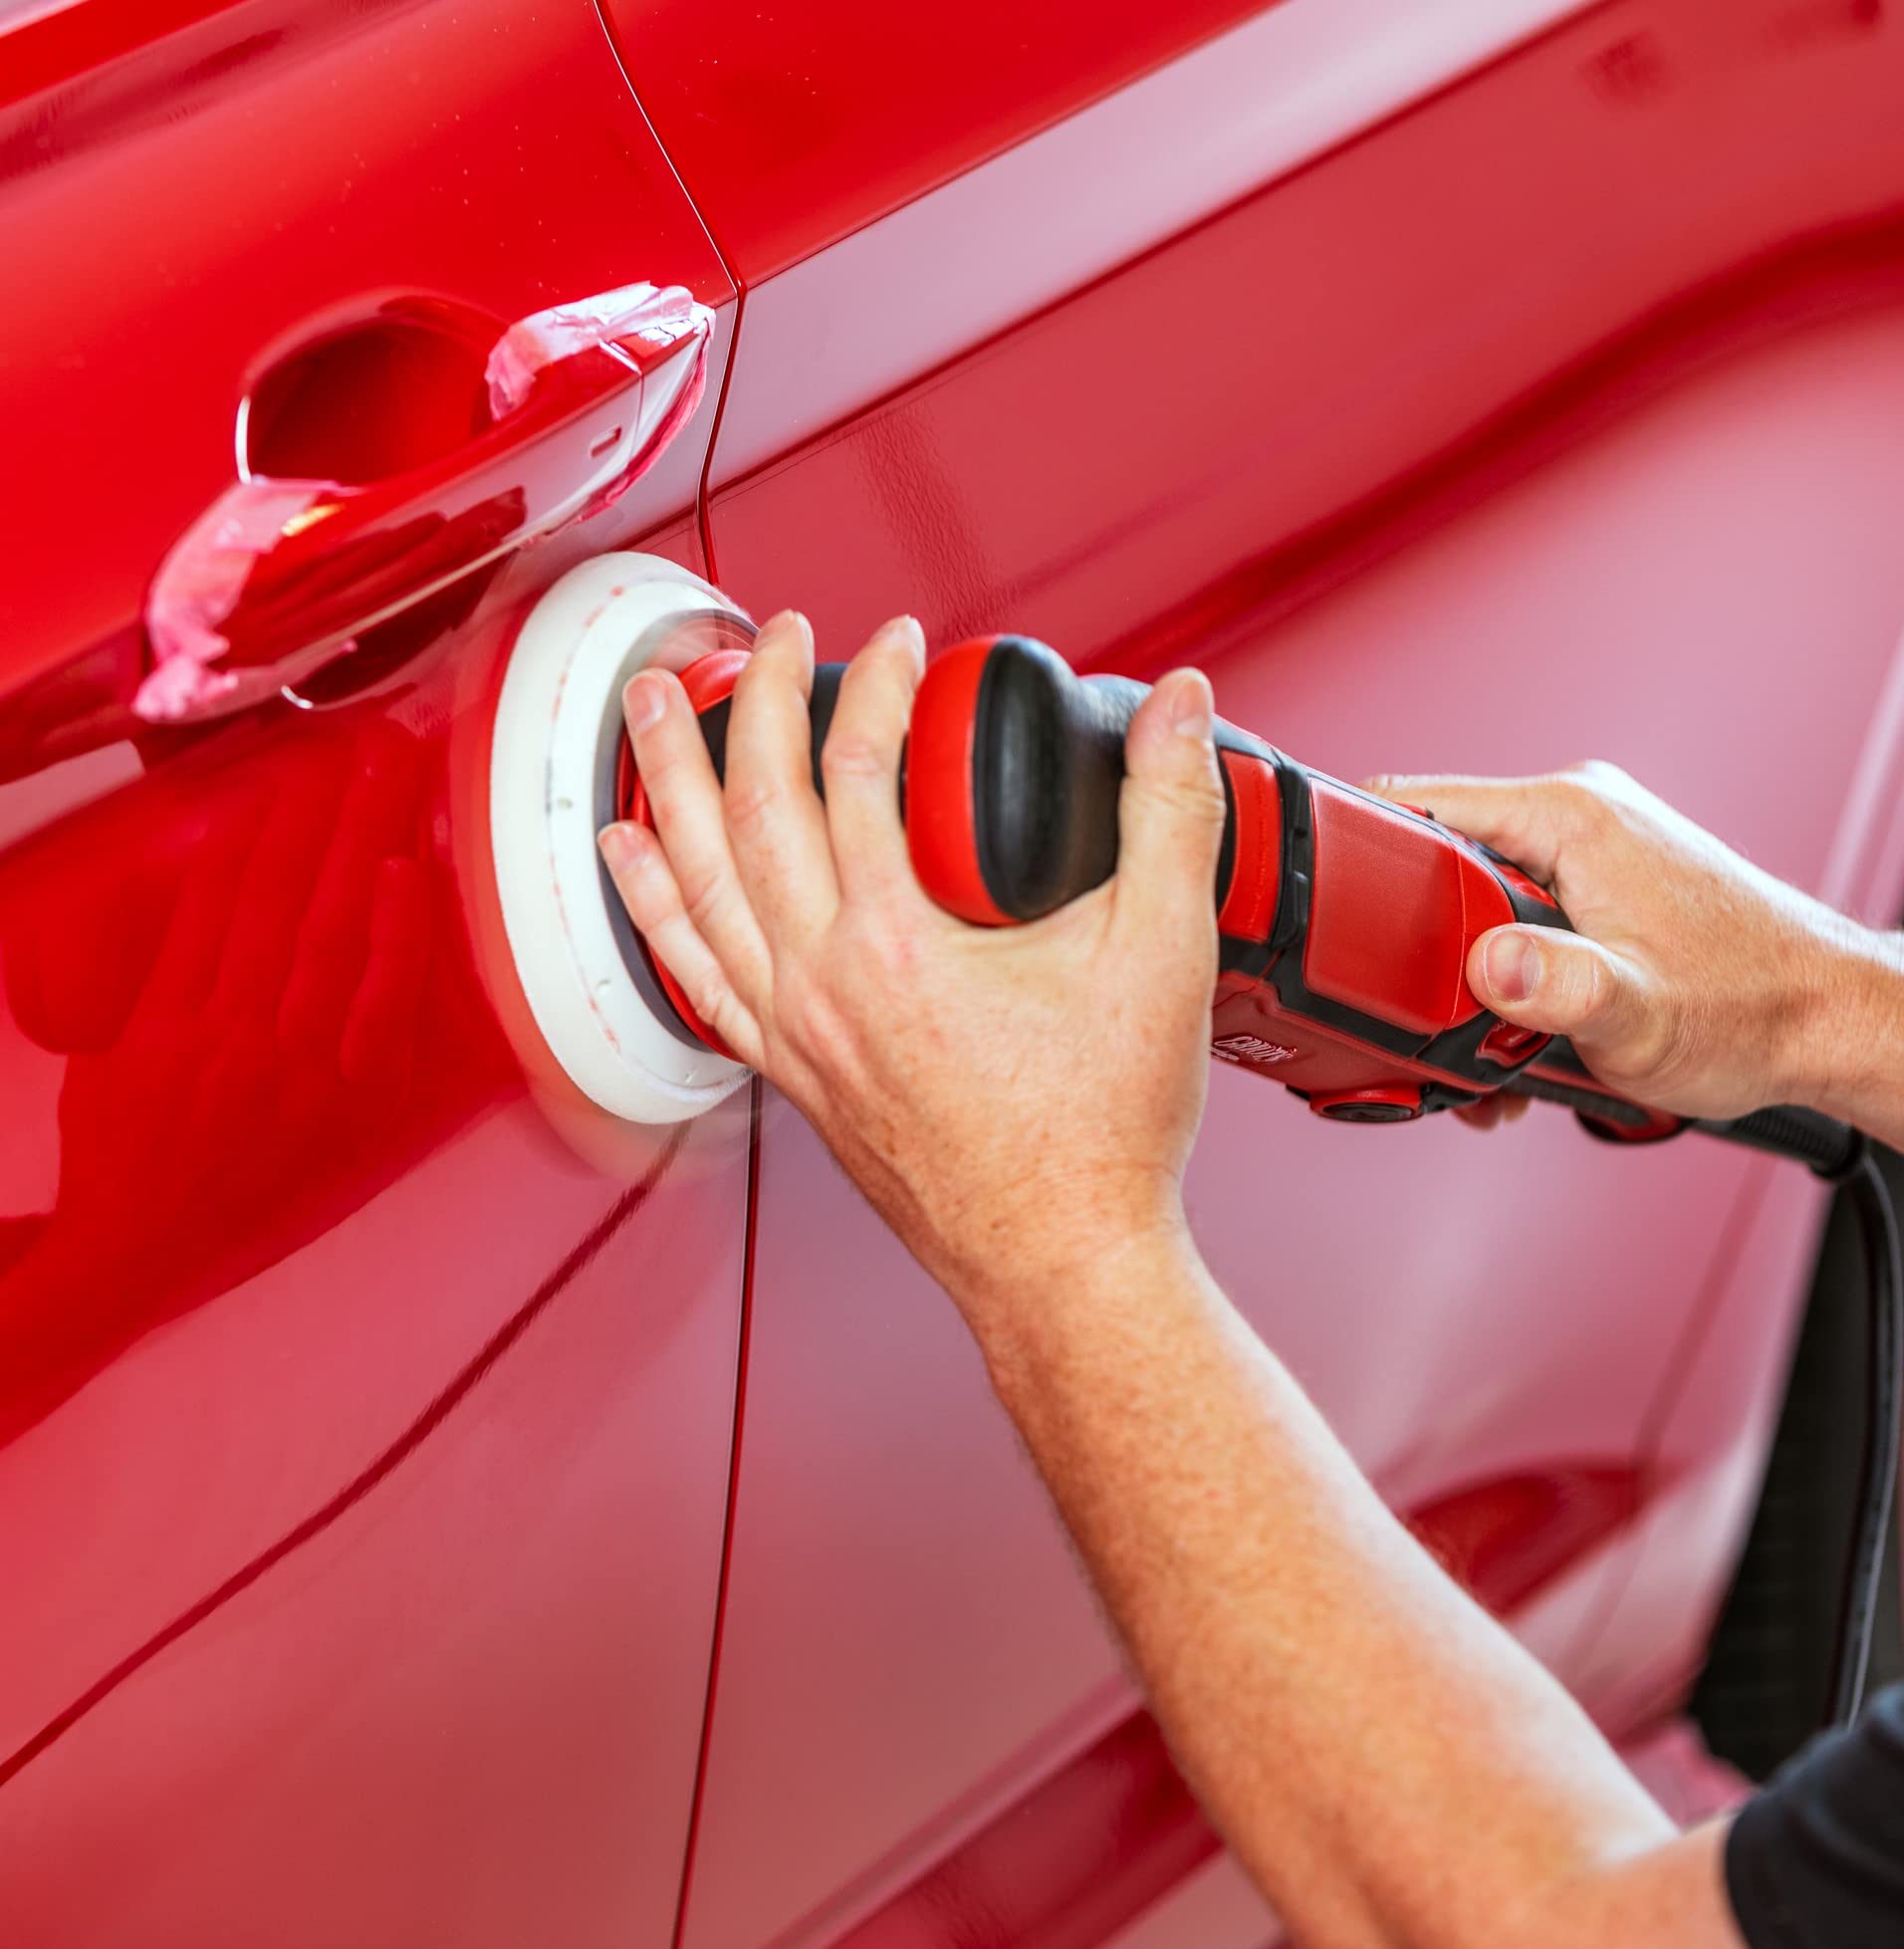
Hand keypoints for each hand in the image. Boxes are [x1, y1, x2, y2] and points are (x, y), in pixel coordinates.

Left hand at [599, 612, 1227, 1315]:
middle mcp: (822, 983)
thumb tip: (1182, 709)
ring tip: (642, 708)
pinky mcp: (791, 1076)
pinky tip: (630, 861)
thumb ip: (1173, 815)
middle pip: (754, 806)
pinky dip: (653, 905)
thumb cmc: (1099, 1137)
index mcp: (899, 943)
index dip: (878, 683)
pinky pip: (693, 972)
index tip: (904, 645)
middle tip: (768, 638)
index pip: (861, 767)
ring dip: (667, 781)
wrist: (1061, 1263)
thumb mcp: (1163, 955)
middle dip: (751, 700)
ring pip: (696, 882)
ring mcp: (793, 1033)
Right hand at [1366, 761, 1857, 1121]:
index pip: (1417, 805)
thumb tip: (1490, 965)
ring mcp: (1586, 849)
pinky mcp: (1595, 884)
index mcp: (1570, 815)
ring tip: (1496, 1048)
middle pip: (1435, 865)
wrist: (1826, 1021)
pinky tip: (1524, 1036)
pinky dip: (1504, 978)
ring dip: (1465, 979)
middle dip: (1419, 951)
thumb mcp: (1638, 1014)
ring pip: (1471, 901)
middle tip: (1435, 1023)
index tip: (1340, 933)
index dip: (1361, 867)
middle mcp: (1575, 816)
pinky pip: (1511, 918)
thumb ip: (1558, 988)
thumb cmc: (1751, 1008)